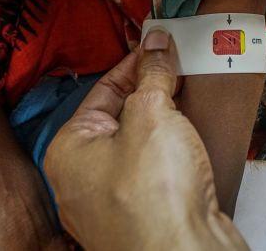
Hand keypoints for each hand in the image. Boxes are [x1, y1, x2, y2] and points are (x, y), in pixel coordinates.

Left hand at [44, 31, 247, 250]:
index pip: (102, 90)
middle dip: (153, 92)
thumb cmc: (155, 200)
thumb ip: (153, 76)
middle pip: (121, 117)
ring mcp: (112, 204)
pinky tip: (195, 139)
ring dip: (166, 123)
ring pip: (140, 147)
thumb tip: (156, 46)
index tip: (161, 46)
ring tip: (193, 99)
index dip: (136, 63)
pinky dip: (174, 153)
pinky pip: (155, 173)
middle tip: (181, 68)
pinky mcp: (143, 219)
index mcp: (69, 151)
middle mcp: (83, 180)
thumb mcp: (152, 116)